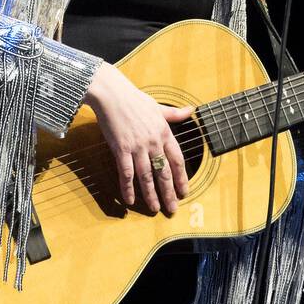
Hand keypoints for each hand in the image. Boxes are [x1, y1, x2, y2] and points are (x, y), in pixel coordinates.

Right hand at [84, 62, 191, 215]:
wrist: (112, 94)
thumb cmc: (135, 99)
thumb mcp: (158, 106)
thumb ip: (175, 113)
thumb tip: (191, 110)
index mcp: (164, 132)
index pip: (177, 160)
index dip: (182, 178)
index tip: (185, 192)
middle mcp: (153, 142)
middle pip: (164, 173)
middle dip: (169, 193)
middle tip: (172, 209)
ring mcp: (137, 147)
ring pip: (147, 177)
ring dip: (151, 195)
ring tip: (155, 209)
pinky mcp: (121, 149)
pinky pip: (126, 173)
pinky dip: (128, 188)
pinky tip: (130, 200)